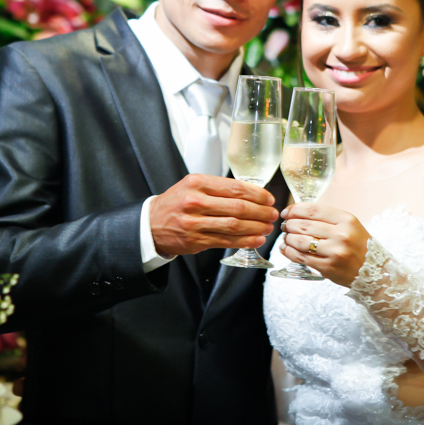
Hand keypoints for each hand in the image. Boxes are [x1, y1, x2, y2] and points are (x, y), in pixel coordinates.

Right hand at [150, 174, 278, 254]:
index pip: (235, 188)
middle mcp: (195, 201)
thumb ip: (218, 188)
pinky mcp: (196, 240)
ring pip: (234, 225)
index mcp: (197, 183)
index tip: (268, 198)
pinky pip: (226, 241)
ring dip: (256, 227)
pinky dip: (245, 241)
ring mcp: (195, 222)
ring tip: (267, 227)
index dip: (257, 194)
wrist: (151, 224)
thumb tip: (251, 193)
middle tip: (272, 214)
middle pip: (238, 207)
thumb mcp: (192, 186)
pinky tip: (256, 239)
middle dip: (261, 211)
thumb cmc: (176, 203)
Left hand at [280, 203, 371, 286]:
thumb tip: (298, 214)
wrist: (373, 272)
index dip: (295, 210)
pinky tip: (286, 249)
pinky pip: (301, 258)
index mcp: (346, 220)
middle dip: (289, 224)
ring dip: (288, 239)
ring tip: (286, 238)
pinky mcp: (328, 268)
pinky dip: (290, 252)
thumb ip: (327, 218)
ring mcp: (334, 252)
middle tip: (285, 226)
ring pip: (300, 241)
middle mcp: (341, 235)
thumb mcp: (350, 226)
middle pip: (304, 225)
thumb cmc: (359, 246)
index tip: (287, 212)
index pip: (313, 210)